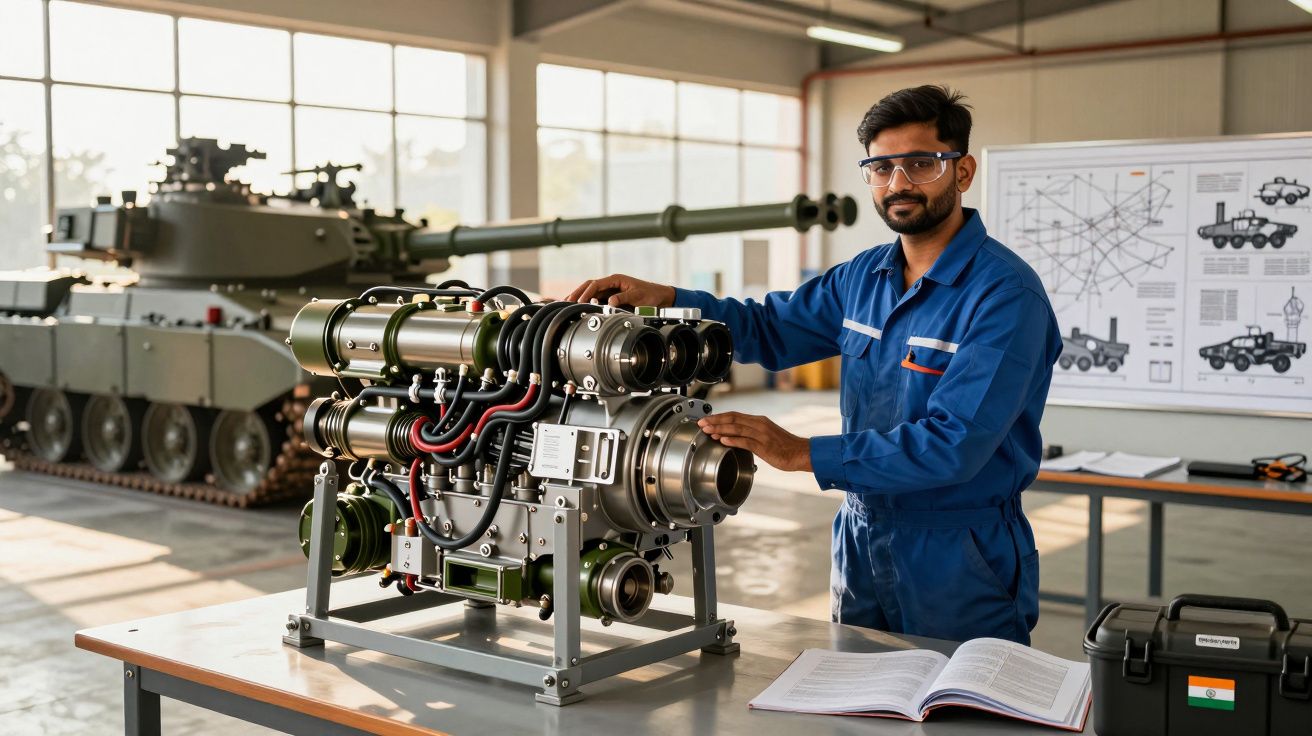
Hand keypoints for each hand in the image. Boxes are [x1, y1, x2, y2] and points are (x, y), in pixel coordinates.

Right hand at [563, 274, 675, 307]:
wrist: (660, 297)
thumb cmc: (650, 295)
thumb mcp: (637, 296)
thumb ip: (623, 298)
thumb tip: (609, 302)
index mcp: (616, 279)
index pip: (596, 284)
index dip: (586, 293)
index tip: (579, 302)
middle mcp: (611, 283)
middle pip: (589, 286)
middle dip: (576, 293)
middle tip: (565, 302)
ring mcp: (611, 290)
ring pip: (590, 292)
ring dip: (579, 297)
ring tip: (567, 304)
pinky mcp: (612, 297)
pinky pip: (596, 298)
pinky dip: (586, 302)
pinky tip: (579, 307)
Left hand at [697, 412, 811, 472]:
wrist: (801, 452)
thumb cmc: (785, 446)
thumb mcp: (766, 435)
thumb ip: (751, 433)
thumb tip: (734, 436)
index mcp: (759, 421)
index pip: (734, 415)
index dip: (719, 416)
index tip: (706, 419)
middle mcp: (759, 424)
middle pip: (733, 419)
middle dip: (715, 421)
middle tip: (701, 423)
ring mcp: (761, 434)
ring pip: (737, 429)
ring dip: (720, 429)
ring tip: (708, 431)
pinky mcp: (764, 446)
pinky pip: (746, 441)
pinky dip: (733, 440)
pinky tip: (723, 440)